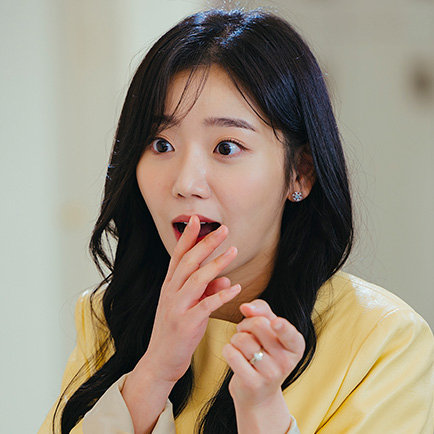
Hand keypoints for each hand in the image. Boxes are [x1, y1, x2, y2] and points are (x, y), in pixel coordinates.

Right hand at [136, 215, 240, 384]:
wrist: (160, 362)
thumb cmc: (175, 332)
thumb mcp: (188, 307)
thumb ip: (206, 291)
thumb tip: (226, 278)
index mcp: (169, 286)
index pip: (178, 256)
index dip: (187, 237)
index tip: (197, 219)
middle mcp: (170, 292)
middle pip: (189, 261)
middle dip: (206, 243)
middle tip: (224, 229)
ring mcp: (177, 307)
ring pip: (197, 279)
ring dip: (217, 264)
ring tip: (234, 251)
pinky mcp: (186, 324)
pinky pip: (206, 305)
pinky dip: (221, 294)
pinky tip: (236, 287)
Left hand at [222, 299, 304, 407]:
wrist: (259, 393)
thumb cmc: (265, 352)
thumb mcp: (269, 328)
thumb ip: (262, 310)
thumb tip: (245, 306)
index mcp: (296, 345)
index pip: (289, 332)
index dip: (281, 326)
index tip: (275, 323)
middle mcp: (287, 361)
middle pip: (258, 324)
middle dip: (246, 324)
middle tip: (247, 333)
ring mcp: (270, 374)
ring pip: (242, 339)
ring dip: (236, 338)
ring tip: (242, 347)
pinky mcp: (253, 384)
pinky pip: (231, 354)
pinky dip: (228, 349)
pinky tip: (235, 356)